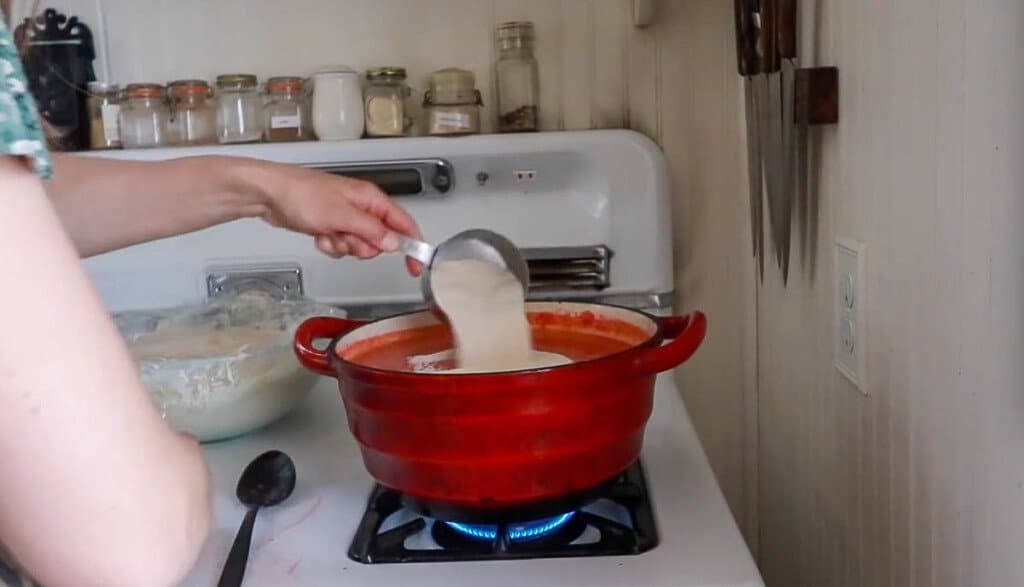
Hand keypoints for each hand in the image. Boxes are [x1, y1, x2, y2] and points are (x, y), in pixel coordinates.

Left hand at [254, 163, 421, 272]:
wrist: (270, 195)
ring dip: (344, 246)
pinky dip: (331, 245)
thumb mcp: (342, 215)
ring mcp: (346, 218)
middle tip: (347, 237)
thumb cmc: (302, 195)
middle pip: (381, 240)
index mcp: (371, 199)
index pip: (403, 224)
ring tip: (329, 233)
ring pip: (360, 246)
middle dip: (363, 246)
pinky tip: (319, 235)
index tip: (415, 266)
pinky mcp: (332, 226)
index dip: (412, 246)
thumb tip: (394, 243)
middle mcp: (362, 207)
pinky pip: (342, 246)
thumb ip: (372, 231)